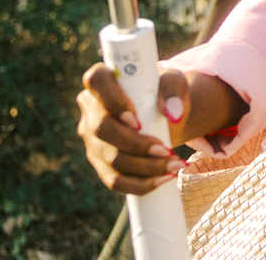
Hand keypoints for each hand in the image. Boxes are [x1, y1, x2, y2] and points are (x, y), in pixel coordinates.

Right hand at [77, 62, 189, 195]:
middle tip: (165, 148)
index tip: (136, 118)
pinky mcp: (100, 162)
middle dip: (136, 144)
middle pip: (102, 129)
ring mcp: (92, 140)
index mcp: (101, 82)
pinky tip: (163, 179)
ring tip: (174, 164)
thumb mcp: (173, 82)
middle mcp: (91, 110)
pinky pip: (114, 181)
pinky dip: (140, 184)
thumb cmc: (162, 93)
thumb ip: (174, 88)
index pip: (96, 80)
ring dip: (145, 167)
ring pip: (111, 159)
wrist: (162, 117)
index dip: (112, 100)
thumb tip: (173, 113)